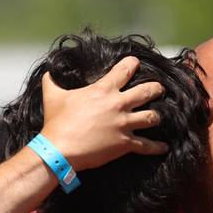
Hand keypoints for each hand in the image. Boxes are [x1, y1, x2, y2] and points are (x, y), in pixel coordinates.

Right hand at [40, 56, 167, 170]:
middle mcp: (118, 104)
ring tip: (159, 116)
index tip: (136, 63)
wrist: (60, 149)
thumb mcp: (52, 95)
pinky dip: (157, 147)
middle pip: (147, 92)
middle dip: (156, 89)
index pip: (125, 70)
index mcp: (103, 90)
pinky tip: (164, 147)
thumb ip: (52, 81)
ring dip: (157, 116)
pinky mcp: (125, 143)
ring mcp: (124, 124)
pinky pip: (147, 145)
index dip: (133, 64)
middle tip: (159, 89)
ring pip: (151, 117)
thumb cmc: (56, 122)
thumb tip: (48, 72)